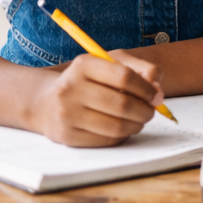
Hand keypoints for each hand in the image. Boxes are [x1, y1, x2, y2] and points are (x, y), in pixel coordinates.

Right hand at [28, 52, 161, 146]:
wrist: (45, 102)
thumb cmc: (88, 80)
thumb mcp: (112, 63)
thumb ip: (141, 69)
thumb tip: (157, 90)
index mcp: (83, 65)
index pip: (124, 77)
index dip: (147, 88)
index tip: (157, 96)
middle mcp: (71, 89)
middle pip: (122, 104)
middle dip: (146, 110)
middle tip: (151, 111)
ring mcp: (67, 114)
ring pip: (116, 126)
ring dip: (137, 125)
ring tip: (140, 120)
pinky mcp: (67, 136)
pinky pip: (106, 140)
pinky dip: (122, 136)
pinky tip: (123, 128)